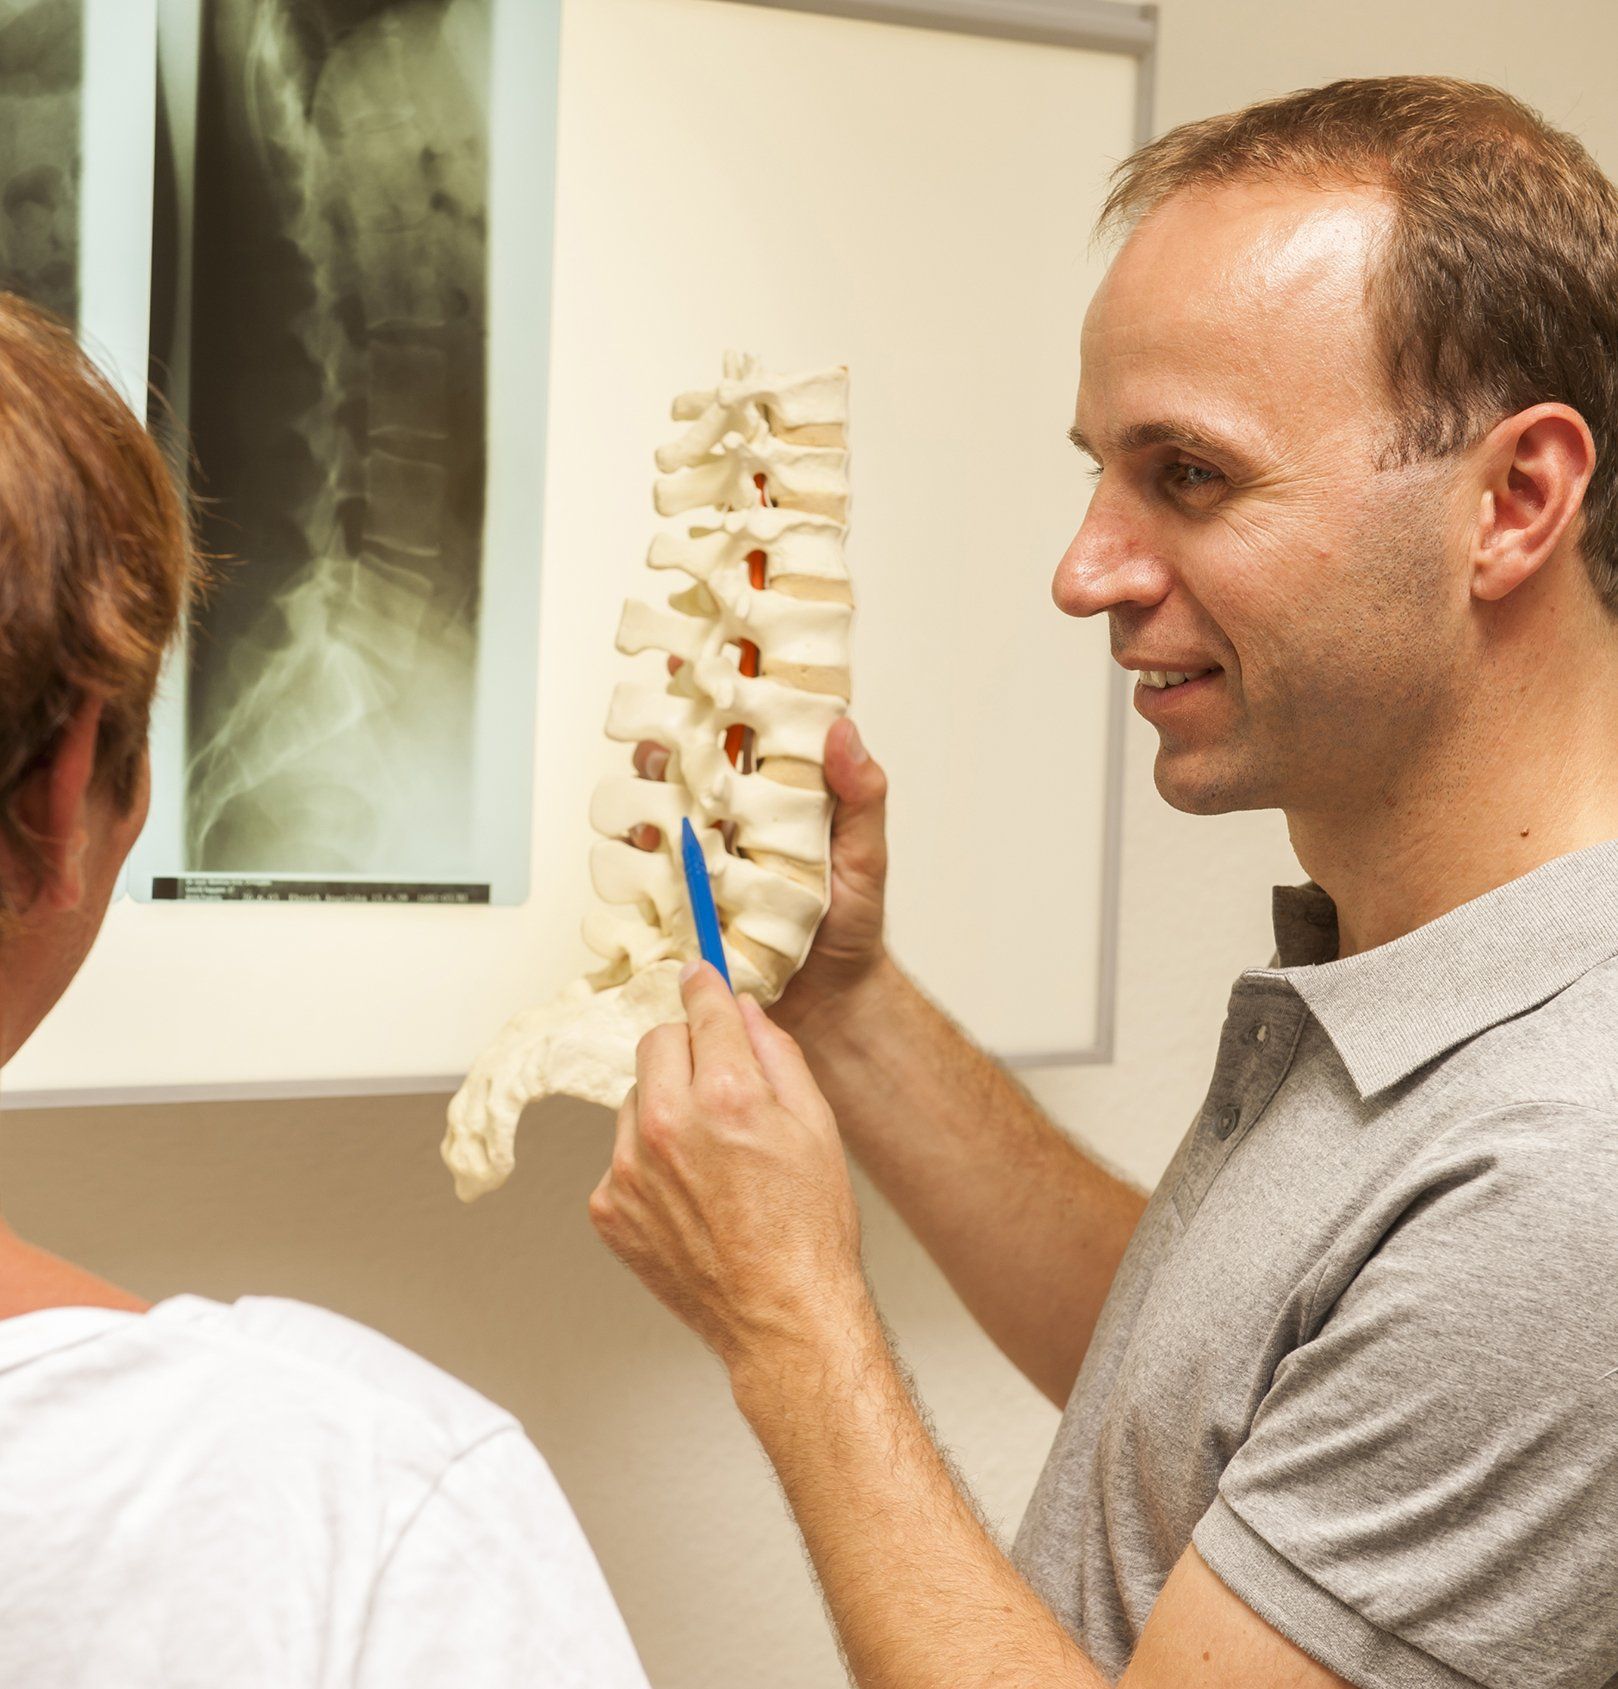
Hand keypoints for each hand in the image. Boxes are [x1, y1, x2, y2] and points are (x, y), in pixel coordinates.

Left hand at [587, 961, 866, 1374]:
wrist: (783, 1318)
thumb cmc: (810, 1231)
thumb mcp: (816, 1126)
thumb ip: (776, 1054)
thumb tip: (743, 1010)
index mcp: (727, 1097)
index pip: (702, 1009)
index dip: (703, 986)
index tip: (697, 975)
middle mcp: (668, 1126)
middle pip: (656, 1043)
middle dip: (687, 1050)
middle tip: (720, 1084)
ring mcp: (630, 1169)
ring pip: (635, 1098)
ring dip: (665, 1108)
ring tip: (711, 1159)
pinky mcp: (609, 1207)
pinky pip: (621, 1154)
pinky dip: (648, 1161)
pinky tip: (690, 1196)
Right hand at [628, 660, 890, 1021]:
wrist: (832, 1004)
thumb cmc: (851, 926)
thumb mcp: (866, 854)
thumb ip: (860, 795)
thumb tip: (844, 730)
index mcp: (771, 796)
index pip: (734, 731)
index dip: (708, 692)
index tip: (691, 663)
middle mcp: (728, 821)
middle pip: (677, 765)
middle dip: (661, 744)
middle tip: (663, 742)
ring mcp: (698, 862)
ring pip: (649, 812)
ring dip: (642, 800)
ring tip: (654, 801)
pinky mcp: (677, 905)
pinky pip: (640, 876)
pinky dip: (632, 862)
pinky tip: (642, 855)